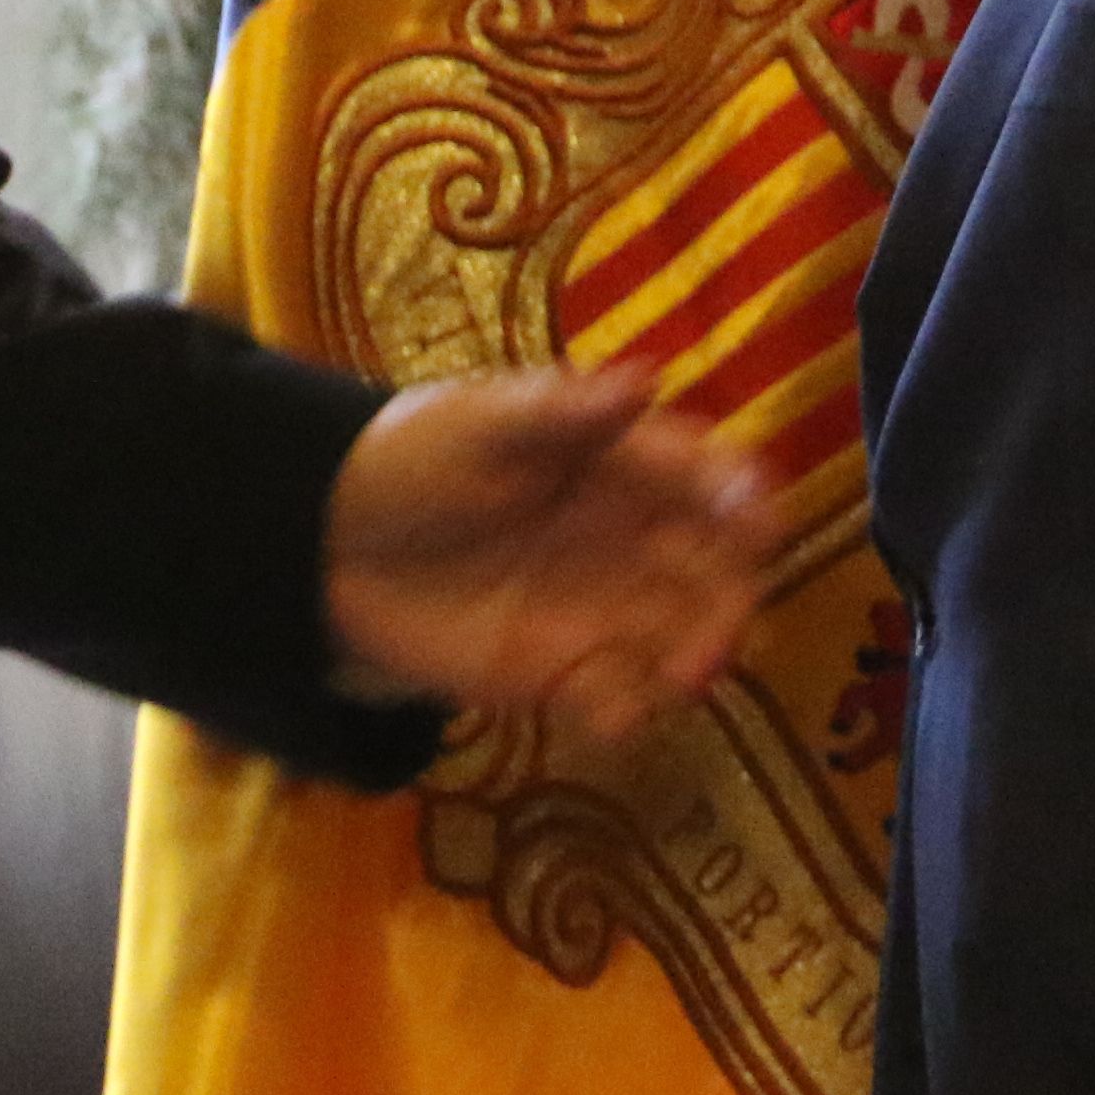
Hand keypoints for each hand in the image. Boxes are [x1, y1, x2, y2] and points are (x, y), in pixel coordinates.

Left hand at [321, 367, 789, 747]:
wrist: (333, 547)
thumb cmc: (417, 459)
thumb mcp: (480, 423)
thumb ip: (562, 412)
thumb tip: (646, 379)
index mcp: (625, 463)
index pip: (708, 478)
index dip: (743, 500)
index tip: (761, 527)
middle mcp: (634, 539)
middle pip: (717, 571)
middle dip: (732, 600)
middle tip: (722, 633)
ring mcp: (605, 611)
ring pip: (683, 640)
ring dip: (697, 660)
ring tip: (683, 679)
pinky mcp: (564, 674)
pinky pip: (617, 698)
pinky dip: (625, 710)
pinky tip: (612, 715)